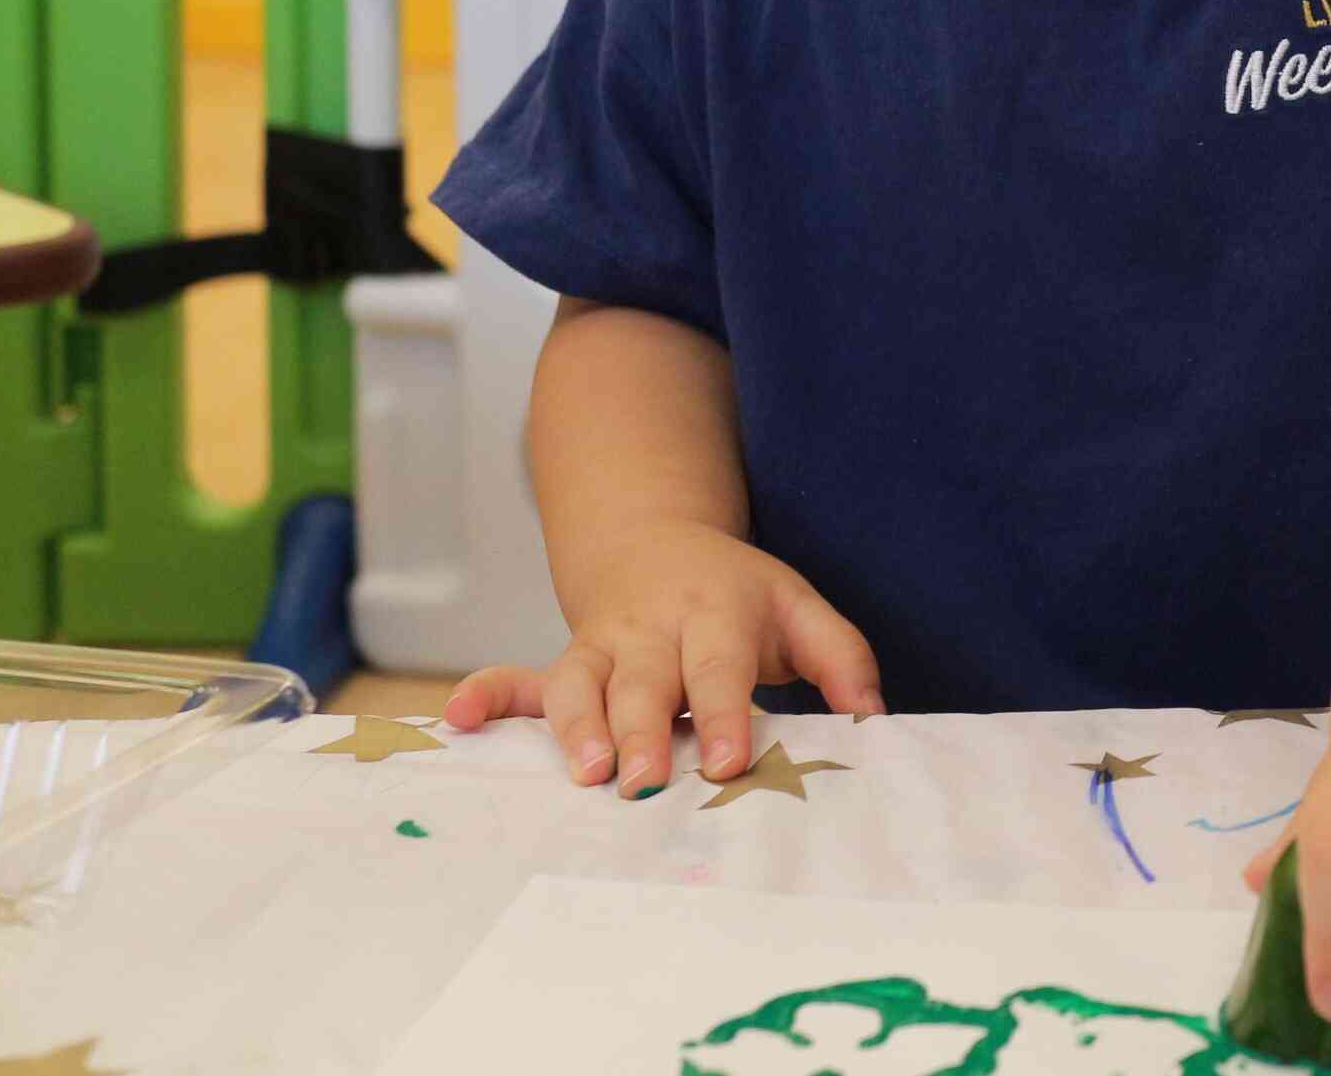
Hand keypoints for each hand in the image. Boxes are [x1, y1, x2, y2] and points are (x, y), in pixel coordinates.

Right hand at [442, 519, 880, 793]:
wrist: (659, 545)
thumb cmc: (739, 597)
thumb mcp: (799, 608)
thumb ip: (840, 658)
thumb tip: (872, 719)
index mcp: (716, 611)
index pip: (720, 664)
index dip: (724, 711)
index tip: (727, 761)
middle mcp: (652, 628)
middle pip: (645, 682)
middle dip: (645, 733)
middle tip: (648, 784)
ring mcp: (601, 644)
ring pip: (579, 684)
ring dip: (574, 728)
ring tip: (583, 774)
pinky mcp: (564, 662)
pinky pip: (518, 677)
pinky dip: (486, 694)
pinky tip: (458, 717)